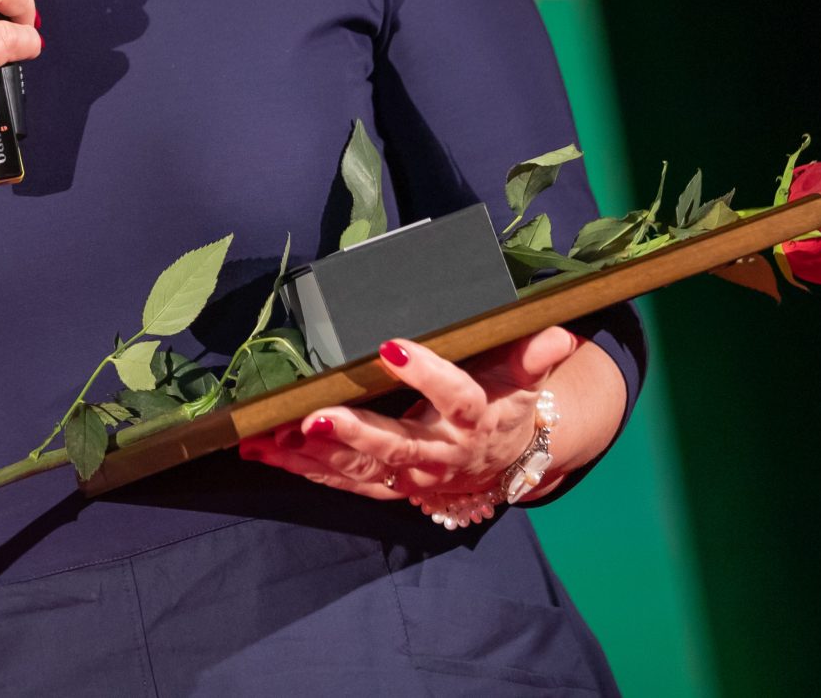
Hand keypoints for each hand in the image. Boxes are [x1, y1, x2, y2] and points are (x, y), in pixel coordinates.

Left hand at [238, 328, 579, 521]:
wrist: (508, 464)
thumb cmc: (508, 405)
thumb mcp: (524, 378)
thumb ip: (533, 354)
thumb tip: (559, 335)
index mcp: (475, 419)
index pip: (456, 396)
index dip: (426, 374)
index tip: (392, 346)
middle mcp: (441, 454)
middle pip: (397, 447)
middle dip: (352, 433)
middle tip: (311, 415)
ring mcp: (411, 476)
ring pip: (360, 469)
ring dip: (311, 454)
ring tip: (268, 436)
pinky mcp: (388, 486)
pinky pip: (343, 481)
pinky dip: (302, 468)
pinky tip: (262, 453)